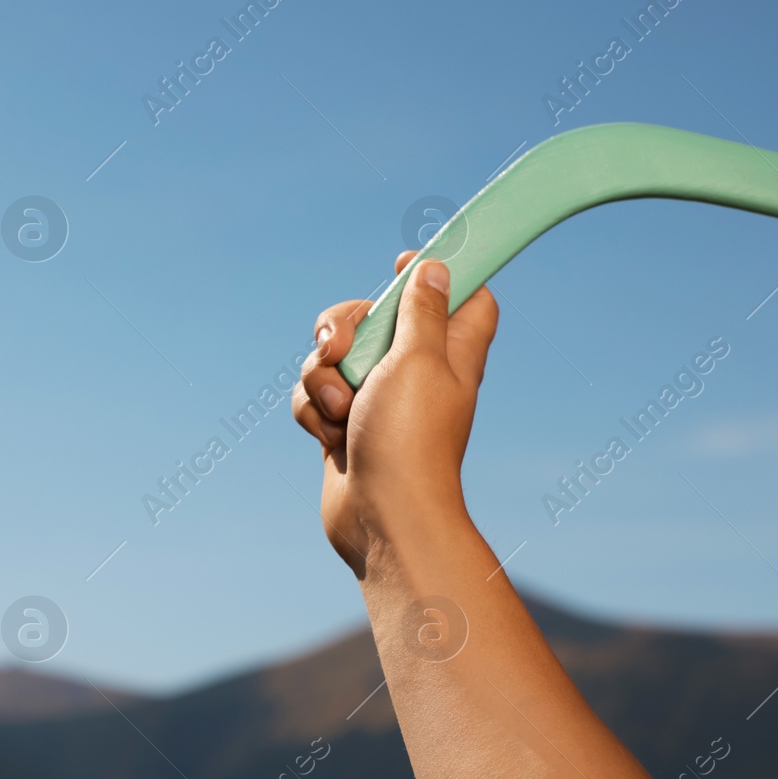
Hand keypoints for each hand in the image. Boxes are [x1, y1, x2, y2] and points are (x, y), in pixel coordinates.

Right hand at [291, 251, 498, 574]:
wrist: (382, 515)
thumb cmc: (410, 438)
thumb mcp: (420, 359)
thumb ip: (423, 310)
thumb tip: (436, 269)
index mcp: (449, 349)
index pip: (462, 295)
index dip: (435, 273)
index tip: (401, 264)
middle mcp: (415, 371)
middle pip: (372, 316)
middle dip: (343, 328)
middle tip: (341, 349)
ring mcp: (376, 399)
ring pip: (332, 357)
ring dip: (323, 378)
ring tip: (340, 411)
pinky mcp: (343, 426)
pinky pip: (314, 396)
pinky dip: (315, 412)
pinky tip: (331, 439)